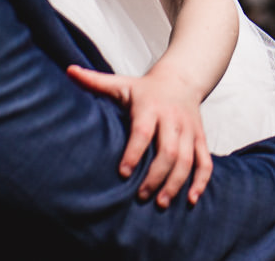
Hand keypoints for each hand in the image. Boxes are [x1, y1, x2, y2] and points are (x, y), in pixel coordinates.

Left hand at [68, 66, 212, 205]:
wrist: (182, 77)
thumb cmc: (146, 88)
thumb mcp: (122, 83)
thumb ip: (95, 81)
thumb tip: (69, 71)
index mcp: (151, 107)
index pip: (143, 131)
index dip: (134, 152)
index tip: (123, 173)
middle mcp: (173, 119)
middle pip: (169, 151)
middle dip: (156, 176)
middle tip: (140, 196)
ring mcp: (189, 130)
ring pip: (187, 159)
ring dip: (176, 183)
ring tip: (162, 203)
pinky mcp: (200, 138)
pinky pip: (205, 161)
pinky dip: (201, 181)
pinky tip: (192, 198)